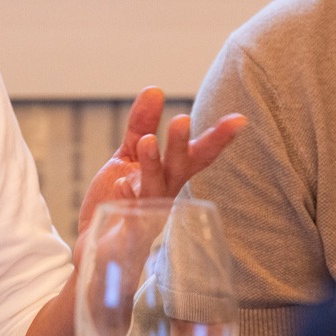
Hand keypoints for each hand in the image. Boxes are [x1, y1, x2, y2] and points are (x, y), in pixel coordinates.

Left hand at [75, 87, 244, 239]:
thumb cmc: (119, 200)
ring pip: (155, 188)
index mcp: (169, 175)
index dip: (218, 138)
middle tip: (182, 119)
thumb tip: (155, 89)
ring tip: (147, 141)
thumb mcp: (128, 157)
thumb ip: (141, 125)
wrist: (96, 246)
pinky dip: (128, 198)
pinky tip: (122, 184)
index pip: (198, 155)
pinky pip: (131, 215)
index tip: (239, 119)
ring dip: (153, 164)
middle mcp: (165, 194)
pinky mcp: (127, 232)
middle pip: (179, 169)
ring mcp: (147, 213)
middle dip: (183, 145)